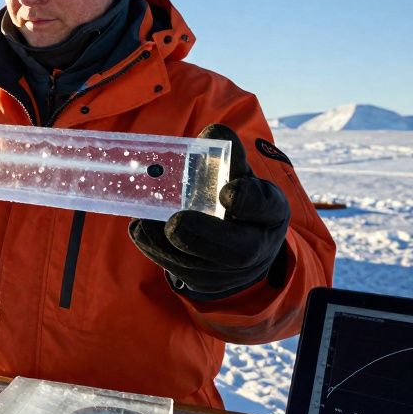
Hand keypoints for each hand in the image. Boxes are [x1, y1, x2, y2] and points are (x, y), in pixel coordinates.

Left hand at [128, 124, 288, 298]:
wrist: (238, 247)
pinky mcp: (203, 282)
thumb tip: (212, 131)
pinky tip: (142, 227)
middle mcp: (256, 246)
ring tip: (147, 219)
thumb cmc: (236, 199)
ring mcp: (229, 271)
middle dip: (205, 234)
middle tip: (176, 221)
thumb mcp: (239, 174)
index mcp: (270, 212)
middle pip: (238, 250)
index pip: (267, 206)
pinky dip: (155, 248)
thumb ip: (226, 152)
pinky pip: (178, 270)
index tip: (227, 191)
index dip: (249, 200)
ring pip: (202, 265)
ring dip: (169, 243)